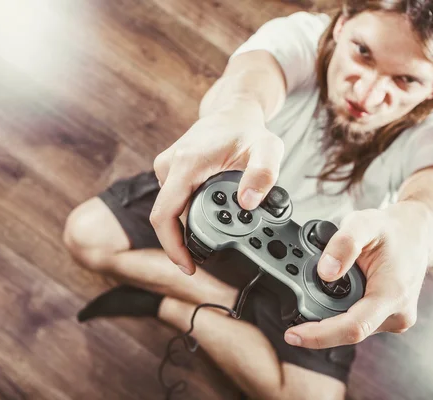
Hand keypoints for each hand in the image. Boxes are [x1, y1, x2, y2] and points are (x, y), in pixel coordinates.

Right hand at [150, 99, 283, 274]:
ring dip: (191, 224)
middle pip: (166, 217)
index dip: (172, 245)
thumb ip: (263, 174)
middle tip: (217, 247)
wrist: (232, 113)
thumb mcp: (268, 148)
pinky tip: (211, 213)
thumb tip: (247, 203)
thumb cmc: (247, 130)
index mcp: (186, 163)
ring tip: (222, 223)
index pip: (164, 214)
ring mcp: (166, 168)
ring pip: (171, 210)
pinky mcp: (169, 172)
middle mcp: (169, 165)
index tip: (188, 265)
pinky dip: (189, 213)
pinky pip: (174, 202)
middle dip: (187, 239)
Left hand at [284, 203, 431, 347]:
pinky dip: (339, 311)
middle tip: (294, 304)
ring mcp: (393, 319)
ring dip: (328, 315)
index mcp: (393, 294)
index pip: (353, 327)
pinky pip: (355, 321)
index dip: (320, 335)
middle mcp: (396, 314)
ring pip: (349, 327)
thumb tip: (325, 272)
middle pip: (346, 331)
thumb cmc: (392, 231)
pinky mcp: (386, 319)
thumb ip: (344, 243)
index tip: (293, 335)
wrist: (415, 234)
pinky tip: (333, 293)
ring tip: (318, 288)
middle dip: (317, 324)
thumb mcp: (365, 223)